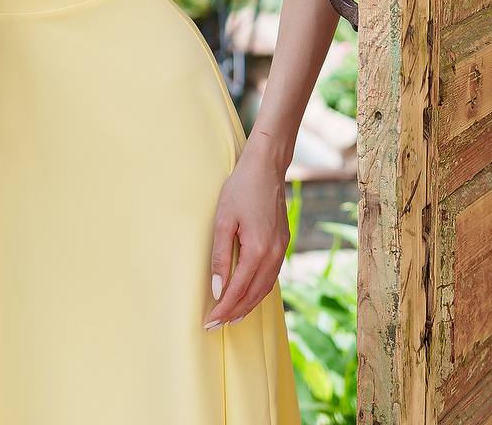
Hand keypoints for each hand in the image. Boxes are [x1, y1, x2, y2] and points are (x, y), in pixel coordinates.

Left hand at [203, 142, 290, 328]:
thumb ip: (220, 257)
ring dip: (248, 305)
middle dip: (234, 313)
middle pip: (254, 295)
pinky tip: (248, 293)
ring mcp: (281, 248)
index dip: (223, 309)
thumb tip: (217, 289)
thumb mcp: (223, 220)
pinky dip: (259, 290)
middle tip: (215, 326)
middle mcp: (274, 254)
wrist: (267, 166)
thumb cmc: (241, 188)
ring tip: (231, 317)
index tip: (208, 322)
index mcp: (258, 250)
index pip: (238, 290)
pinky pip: (272, 276)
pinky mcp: (283, 242)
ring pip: (265, 288)